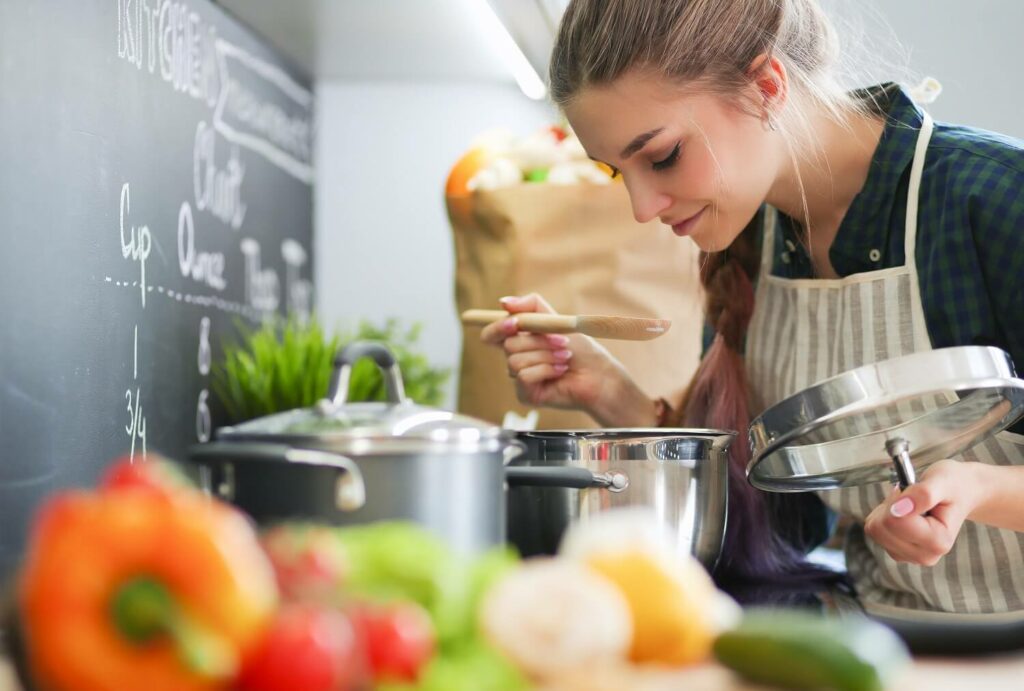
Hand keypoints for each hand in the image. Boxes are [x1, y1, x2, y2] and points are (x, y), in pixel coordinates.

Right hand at [478, 294, 653, 425]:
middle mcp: (516, 359)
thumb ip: (531, 306)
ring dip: (545, 356)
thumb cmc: (581, 349)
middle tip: (562, 342)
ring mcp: (519, 379)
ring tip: (565, 357)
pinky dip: (546, 370)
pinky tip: (560, 371)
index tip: (515, 323)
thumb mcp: (556, 320)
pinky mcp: (526, 395)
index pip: (491, 334)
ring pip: (515, 361)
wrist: (599, 374)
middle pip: (507, 345)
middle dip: (538, 340)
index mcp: (519, 341)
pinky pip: (524, 376)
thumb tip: (503, 302)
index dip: (498, 327)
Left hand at [863, 460, 983, 565]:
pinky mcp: (897, 552)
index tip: (914, 492)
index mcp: (939, 542)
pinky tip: (903, 513)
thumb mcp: (943, 481)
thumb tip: (899, 508)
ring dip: (886, 510)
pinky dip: (883, 516)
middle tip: (911, 497)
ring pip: (874, 530)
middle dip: (891, 505)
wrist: (961, 493)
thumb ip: (923, 494)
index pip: (895, 521)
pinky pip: (874, 530)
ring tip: (909, 505)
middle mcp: (925, 556)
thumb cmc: (952, 486)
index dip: (899, 500)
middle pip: (880, 528)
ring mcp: (910, 556)